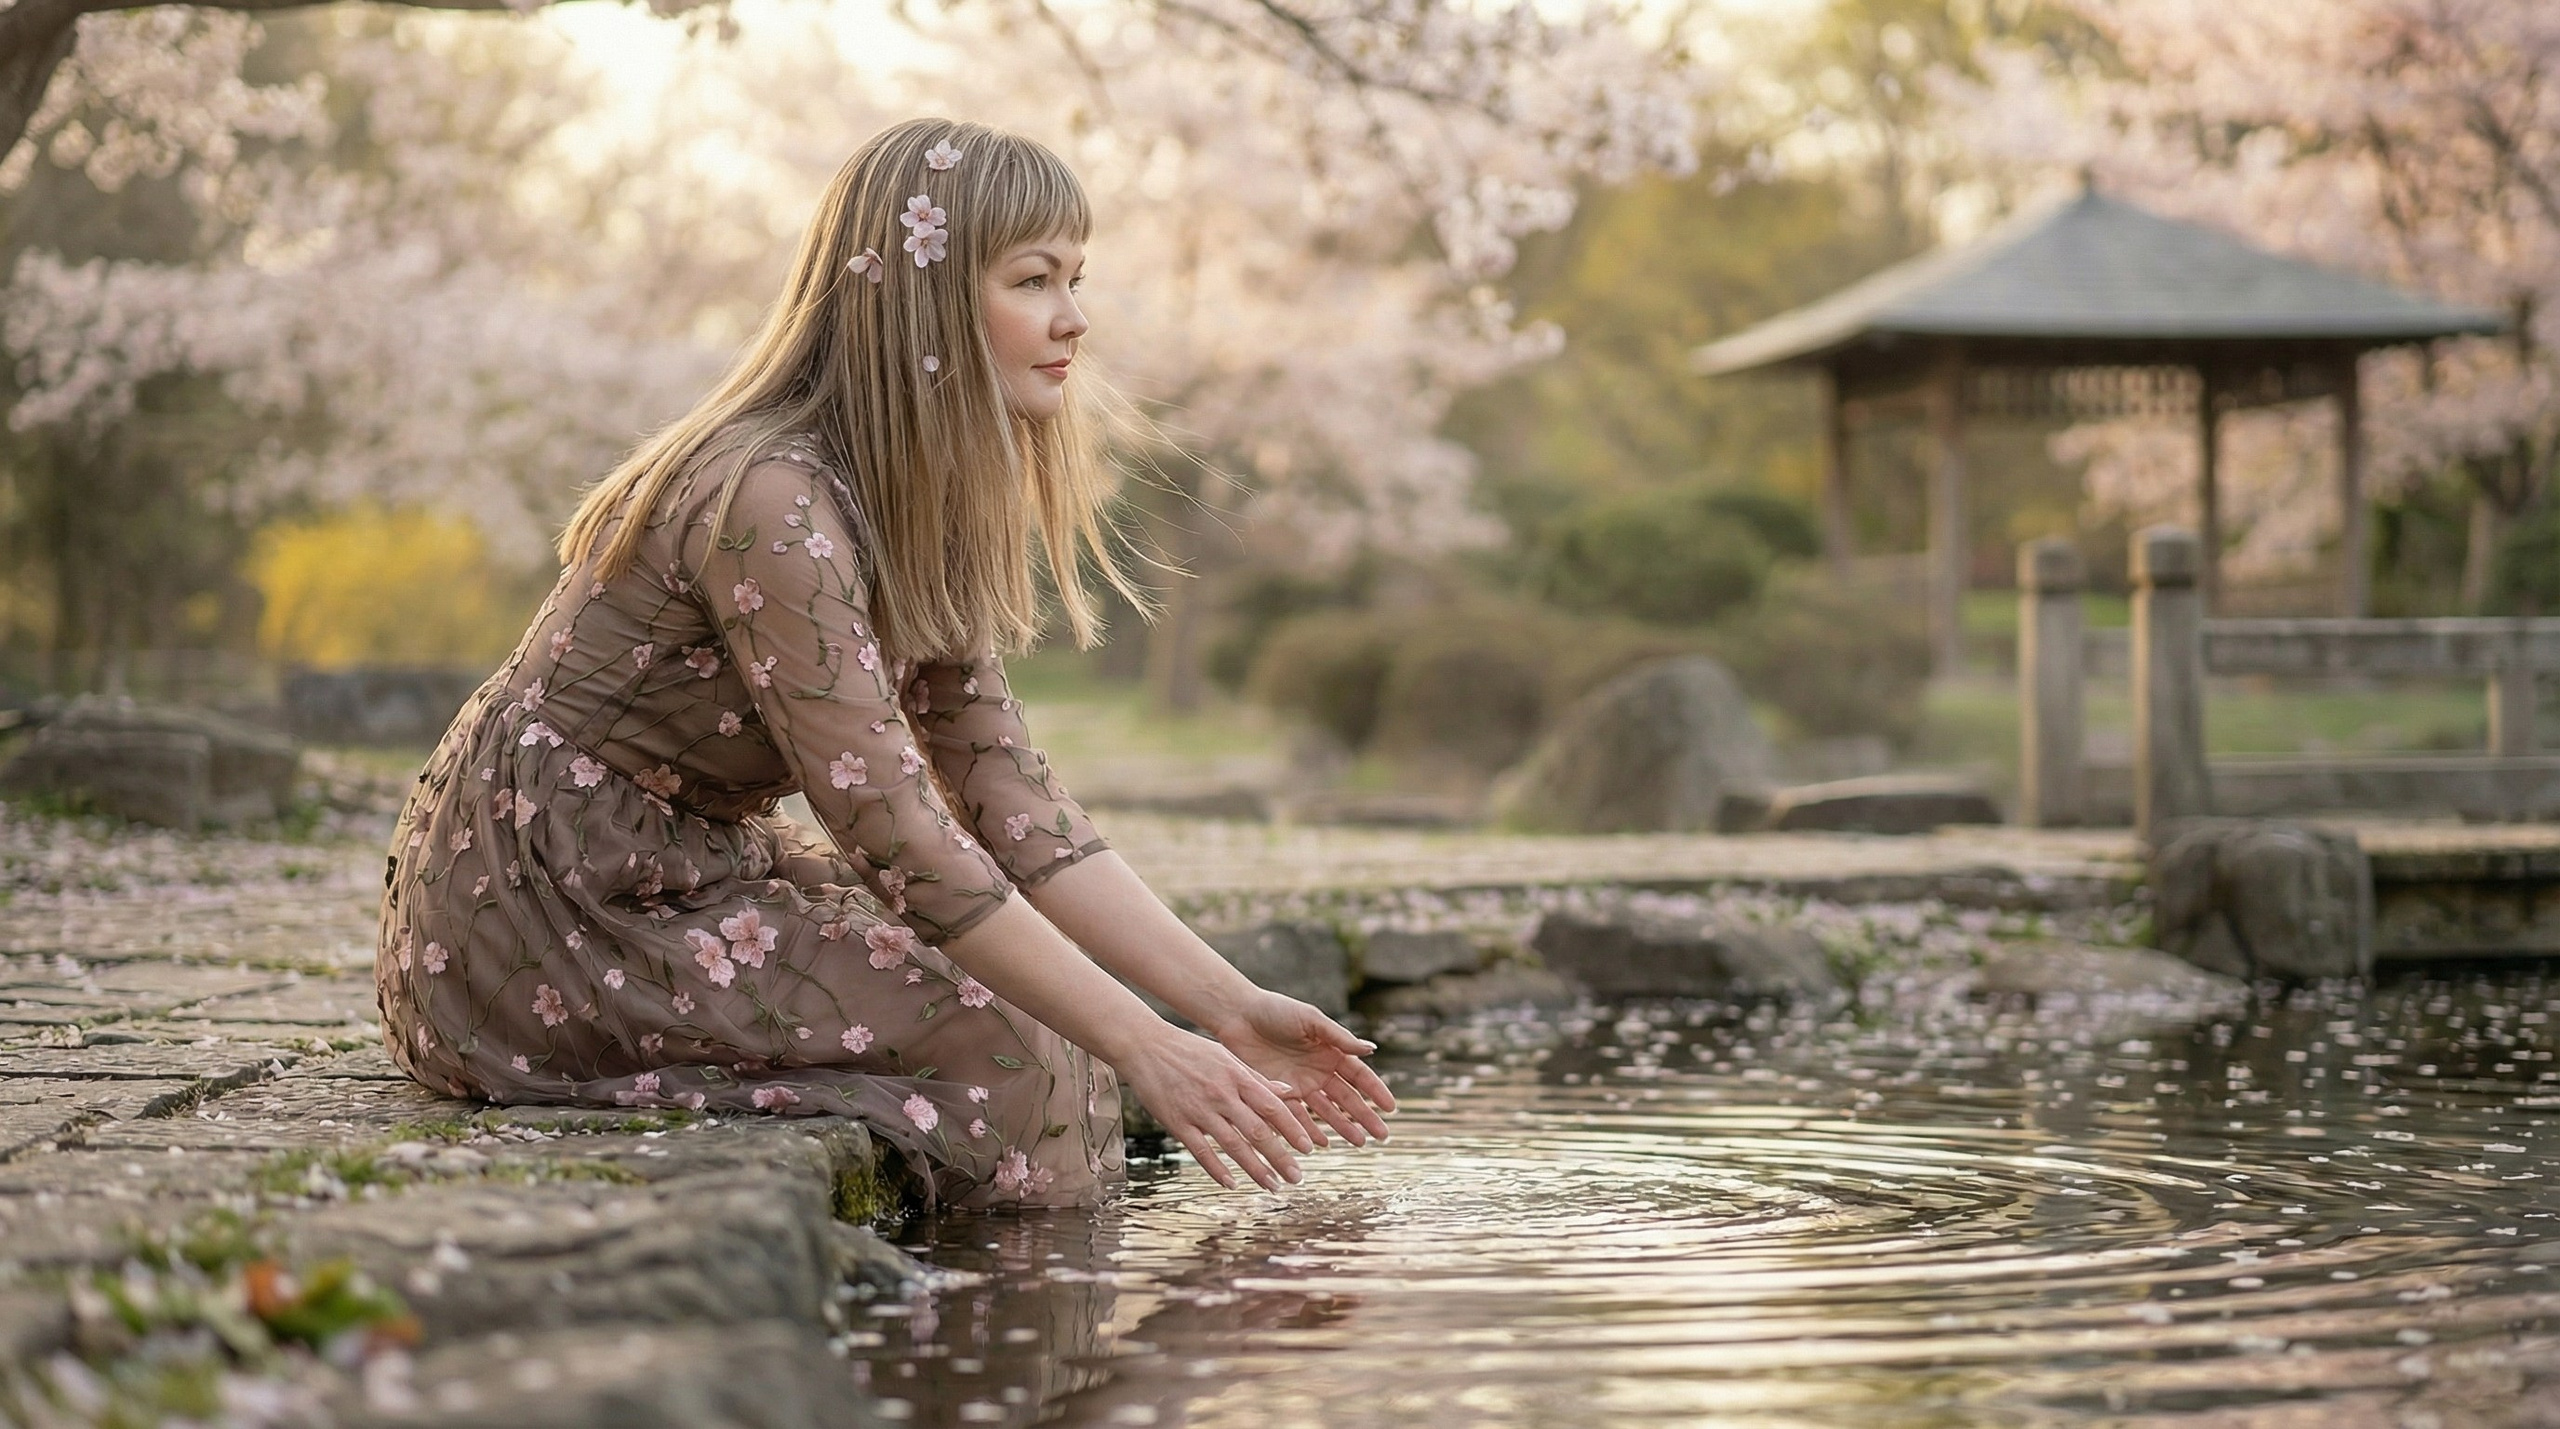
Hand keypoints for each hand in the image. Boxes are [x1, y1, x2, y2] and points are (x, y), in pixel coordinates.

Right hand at [1113, 1023, 1318, 1190]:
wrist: (1145, 1045)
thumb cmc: (1189, 1050)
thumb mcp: (1227, 1057)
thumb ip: (1256, 1077)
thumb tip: (1288, 1091)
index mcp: (1237, 1077)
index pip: (1273, 1107)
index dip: (1292, 1129)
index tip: (1308, 1149)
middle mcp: (1221, 1095)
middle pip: (1258, 1131)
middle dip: (1280, 1158)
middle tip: (1296, 1178)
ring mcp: (1199, 1110)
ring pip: (1233, 1146)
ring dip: (1255, 1170)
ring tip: (1272, 1186)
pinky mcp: (1177, 1123)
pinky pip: (1201, 1152)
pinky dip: (1217, 1170)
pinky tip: (1232, 1184)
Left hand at [1212, 990, 1396, 1147]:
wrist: (1238, 1015)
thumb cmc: (1275, 1010)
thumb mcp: (1310, 1020)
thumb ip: (1339, 1037)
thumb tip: (1371, 1049)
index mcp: (1330, 1051)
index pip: (1359, 1075)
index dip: (1375, 1091)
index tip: (1391, 1108)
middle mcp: (1318, 1070)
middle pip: (1347, 1098)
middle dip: (1365, 1116)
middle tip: (1382, 1136)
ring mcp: (1299, 1084)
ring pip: (1325, 1111)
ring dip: (1342, 1127)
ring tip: (1359, 1143)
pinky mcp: (1277, 1093)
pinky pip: (1295, 1116)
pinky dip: (1308, 1130)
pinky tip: (1322, 1143)